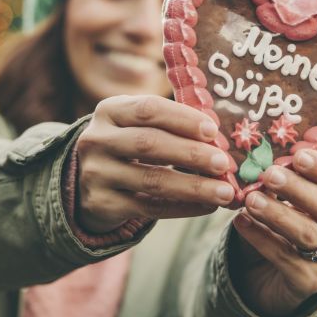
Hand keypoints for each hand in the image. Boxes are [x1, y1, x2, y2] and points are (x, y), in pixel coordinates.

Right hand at [76, 95, 235, 232]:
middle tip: (224, 163)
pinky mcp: (103, 204)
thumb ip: (170, 125)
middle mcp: (97, 140)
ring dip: (194, 186)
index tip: (213, 130)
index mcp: (109, 111)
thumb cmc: (129, 145)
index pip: (148, 109)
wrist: (91, 181)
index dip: (182, 119)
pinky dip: (183, 207)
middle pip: (149, 144)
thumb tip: (218, 139)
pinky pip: (150, 207)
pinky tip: (207, 206)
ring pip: (152, 180)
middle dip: (192, 153)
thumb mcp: (138, 125)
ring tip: (225, 192)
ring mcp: (97, 174)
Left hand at [230, 150, 316, 315]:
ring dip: (277, 213)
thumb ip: (275, 182)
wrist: (269, 276)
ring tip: (250, 200)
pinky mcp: (309, 281)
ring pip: (306, 232)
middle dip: (296, 188)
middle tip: (269, 175)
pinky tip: (240, 222)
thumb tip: (255, 157)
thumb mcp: (280, 202)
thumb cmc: (277, 227)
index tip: (297, 155)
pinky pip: (284, 256)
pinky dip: (260, 237)